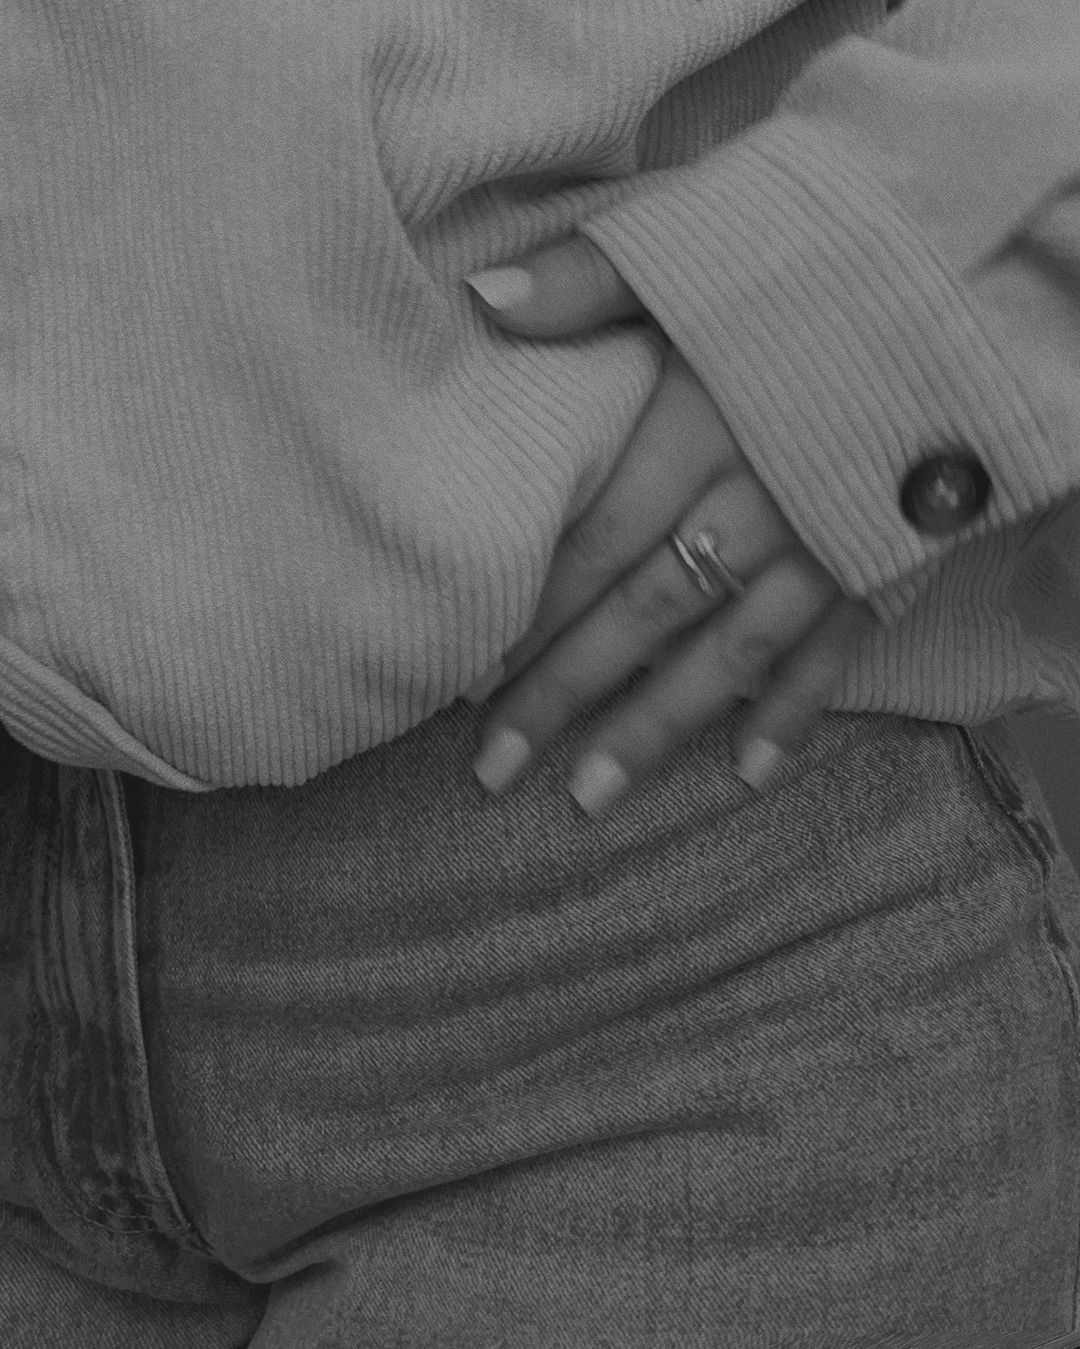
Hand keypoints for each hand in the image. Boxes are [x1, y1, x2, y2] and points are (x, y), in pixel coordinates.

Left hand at [467, 236, 875, 816]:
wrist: (981, 243)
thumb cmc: (829, 235)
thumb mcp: (705, 236)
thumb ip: (593, 279)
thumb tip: (486, 307)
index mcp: (700, 419)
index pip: (593, 539)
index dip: (530, 610)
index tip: (471, 672)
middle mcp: (756, 495)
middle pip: (644, 612)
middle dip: (565, 693)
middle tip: (494, 769)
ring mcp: (826, 537)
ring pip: (729, 653)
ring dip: (657, 728)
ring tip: (590, 798)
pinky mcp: (886, 556)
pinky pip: (836, 651)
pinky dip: (795, 713)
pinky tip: (748, 774)